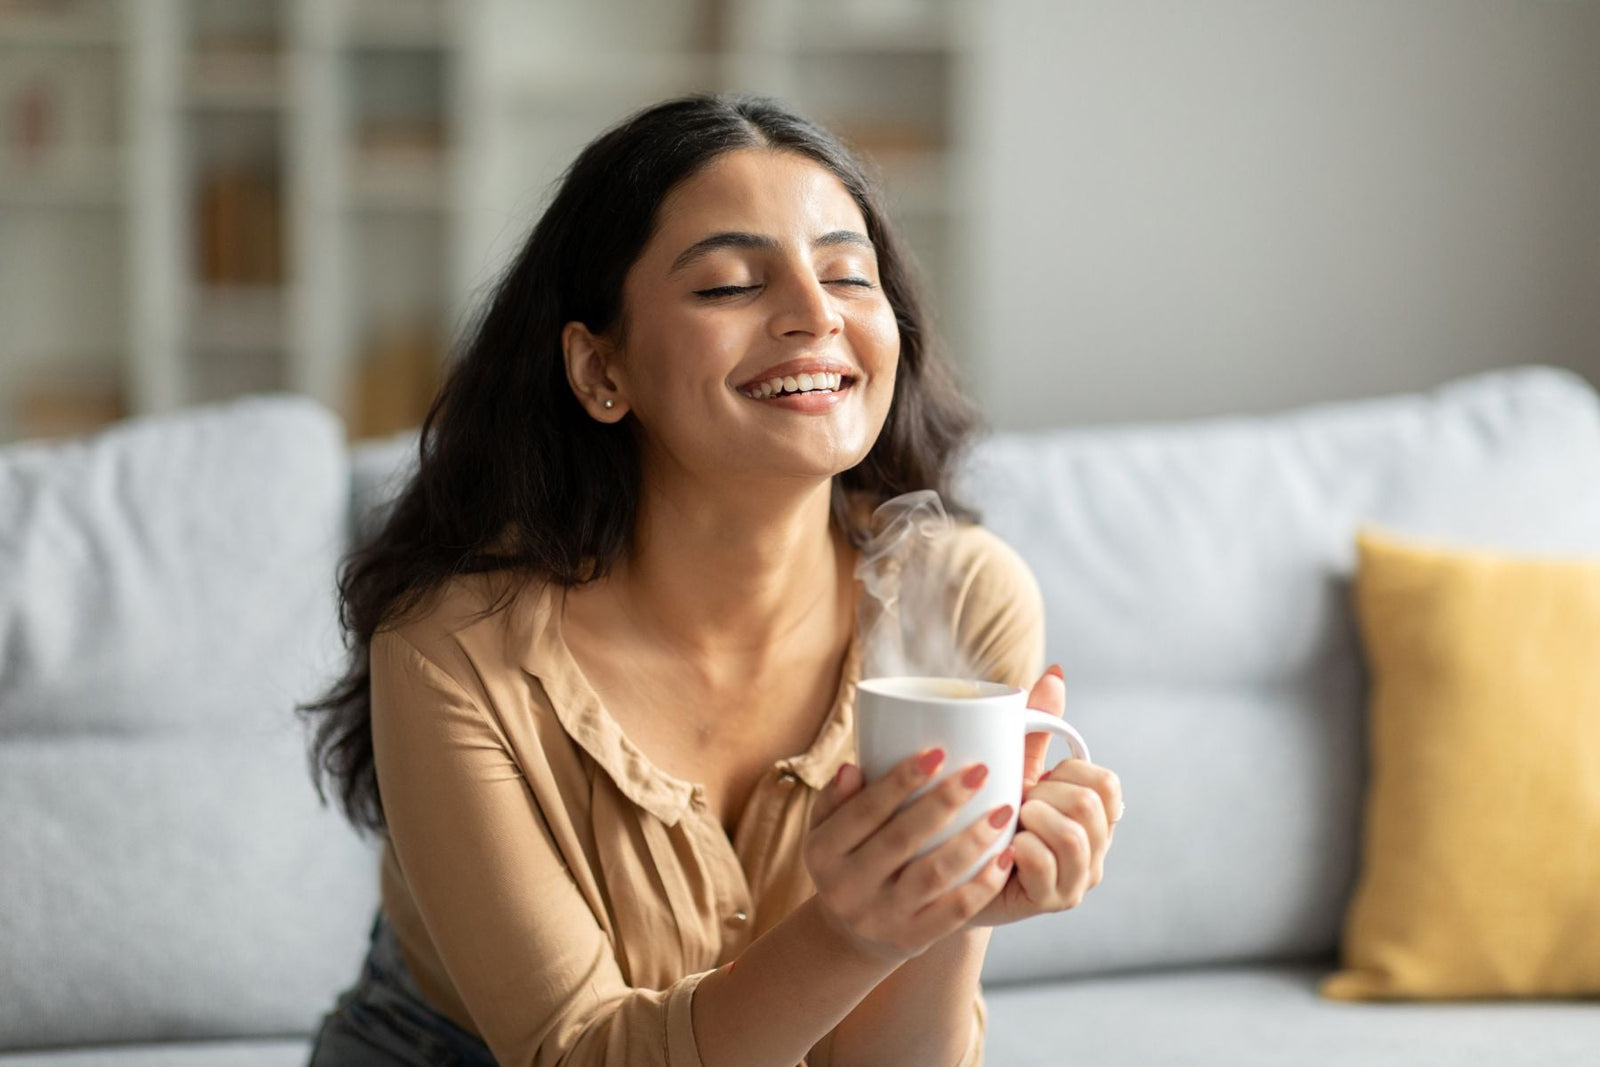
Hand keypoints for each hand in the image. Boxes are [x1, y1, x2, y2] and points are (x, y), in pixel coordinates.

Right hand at [805, 746, 1016, 963]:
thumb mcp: (827, 830)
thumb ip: (837, 798)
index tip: (937, 752)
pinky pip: (955, 912)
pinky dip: (983, 885)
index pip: (865, 810)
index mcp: (822, 853)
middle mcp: (846, 888)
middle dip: (944, 801)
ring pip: (933, 875)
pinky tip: (1006, 856)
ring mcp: (881, 917)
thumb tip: (851, 768)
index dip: (900, 780)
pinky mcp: (913, 938)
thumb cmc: (848, 861)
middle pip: (901, 839)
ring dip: (972, 840)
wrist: (853, 933)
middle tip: (980, 772)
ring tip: (1003, 811)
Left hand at [968, 666, 1121, 927]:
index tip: (1037, 779)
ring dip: (1034, 819)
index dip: (1066, 773)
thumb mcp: (1013, 767)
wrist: (952, 874)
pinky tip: (1005, 845)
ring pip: (1073, 836)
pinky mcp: (1052, 902)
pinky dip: (1023, 848)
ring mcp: (1077, 880)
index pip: (1106, 783)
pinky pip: (1047, 867)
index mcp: (1094, 814)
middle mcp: (1096, 849)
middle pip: (1089, 805)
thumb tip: (1056, 672)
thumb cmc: (988, 815)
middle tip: (1017, 803)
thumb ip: (1037, 727)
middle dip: (1046, 795)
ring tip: (1011, 820)